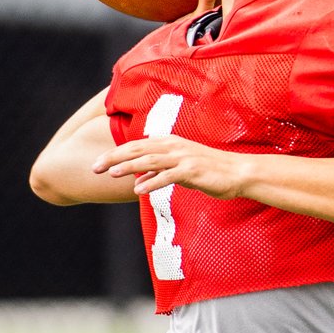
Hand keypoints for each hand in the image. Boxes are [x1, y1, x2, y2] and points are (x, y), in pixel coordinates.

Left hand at [91, 134, 248, 199]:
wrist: (238, 172)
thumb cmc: (210, 171)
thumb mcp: (180, 169)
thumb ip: (159, 171)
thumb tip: (138, 178)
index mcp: (169, 143)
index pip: (136, 145)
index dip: (115, 153)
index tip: (98, 164)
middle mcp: (174, 147)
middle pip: (138, 150)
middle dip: (115, 158)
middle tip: (95, 167)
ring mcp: (183, 158)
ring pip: (150, 160)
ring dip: (129, 166)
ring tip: (112, 173)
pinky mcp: (192, 171)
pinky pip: (169, 176)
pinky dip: (153, 181)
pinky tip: (139, 189)